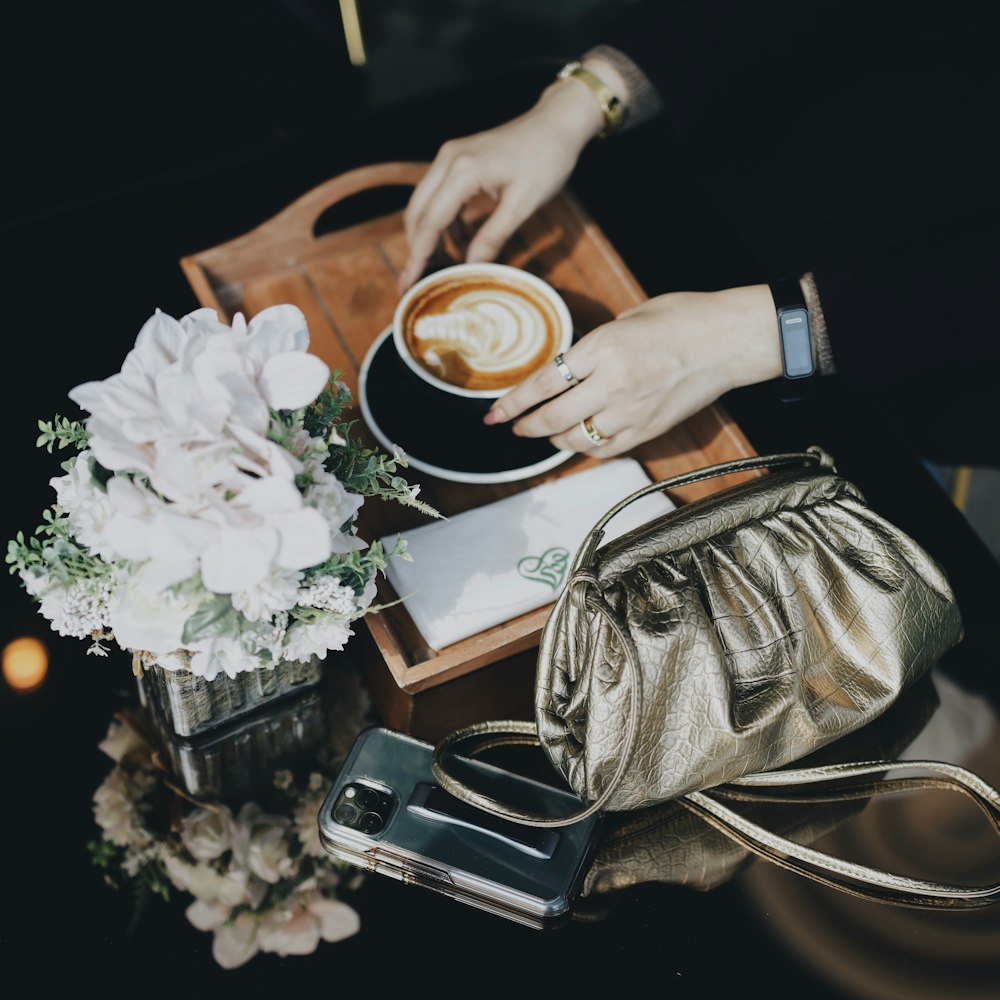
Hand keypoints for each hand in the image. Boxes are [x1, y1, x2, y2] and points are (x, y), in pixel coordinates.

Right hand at [397, 78, 604, 293]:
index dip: (418, 255)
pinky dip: (445, 224)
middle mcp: (448, 160)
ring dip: (430, 238)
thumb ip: (493, 237)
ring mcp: (450, 158)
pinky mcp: (458, 161)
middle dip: (416, 249)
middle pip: (417, 213)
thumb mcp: (523, 205)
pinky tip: (460, 244)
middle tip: (417, 283)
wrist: (557, 124)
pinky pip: (440, 197)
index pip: (430, 221)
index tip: (410, 283)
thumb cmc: (547, 159)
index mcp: (463, 170)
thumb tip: (471, 267)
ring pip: (425, 205)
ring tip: (443, 267)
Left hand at [483, 285, 782, 456]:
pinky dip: (585, 448)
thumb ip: (595, 346)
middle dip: (524, 426)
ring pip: (577, 439)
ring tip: (542, 434)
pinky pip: (606, 449)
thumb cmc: (684, 318)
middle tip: (511, 427)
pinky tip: (577, 441)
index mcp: (604, 347)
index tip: (494, 413)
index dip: (513, 402)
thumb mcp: (629, 318)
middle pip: (553, 418)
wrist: (731, 340)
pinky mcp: (650, 429)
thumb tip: (570, 368)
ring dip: (552, 440)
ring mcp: (632, 411)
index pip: (544, 382)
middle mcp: (614, 383)